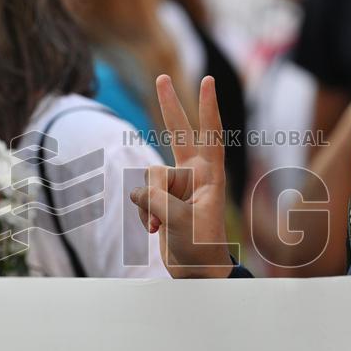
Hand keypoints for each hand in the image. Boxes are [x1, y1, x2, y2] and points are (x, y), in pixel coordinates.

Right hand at [129, 75, 231, 277]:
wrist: (196, 273)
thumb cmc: (198, 247)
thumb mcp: (179, 221)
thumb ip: (157, 198)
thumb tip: (141, 192)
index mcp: (209, 176)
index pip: (210, 134)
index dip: (207, 106)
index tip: (207, 80)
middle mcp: (194, 176)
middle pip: (179, 133)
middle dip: (169, 106)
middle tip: (162, 77)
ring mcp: (177, 187)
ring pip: (149, 178)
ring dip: (148, 204)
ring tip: (158, 226)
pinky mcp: (162, 201)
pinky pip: (141, 196)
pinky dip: (143, 213)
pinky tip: (152, 229)